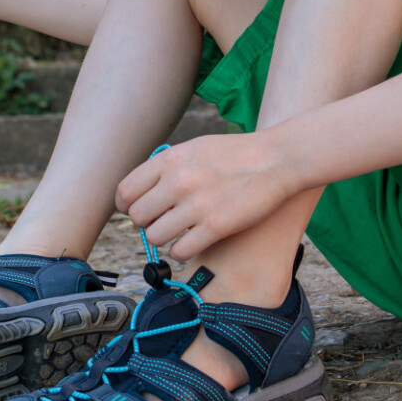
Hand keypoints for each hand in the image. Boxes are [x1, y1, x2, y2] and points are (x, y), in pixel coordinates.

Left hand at [115, 133, 292, 262]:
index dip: (127, 206)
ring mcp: (196, 205)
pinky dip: (182, 251)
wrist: (276, 159)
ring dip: (164, 238)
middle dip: (147, 223)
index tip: (138, 211)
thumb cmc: (234, 154)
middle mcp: (178, 182)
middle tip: (162, 222)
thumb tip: (140, 190)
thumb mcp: (193, 148)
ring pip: (155, 237)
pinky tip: (193, 242)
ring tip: (179, 232)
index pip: (125, 192)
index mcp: (169, 160)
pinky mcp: (215, 227)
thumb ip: (165, 167)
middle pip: (137, 217)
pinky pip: (179, 251)